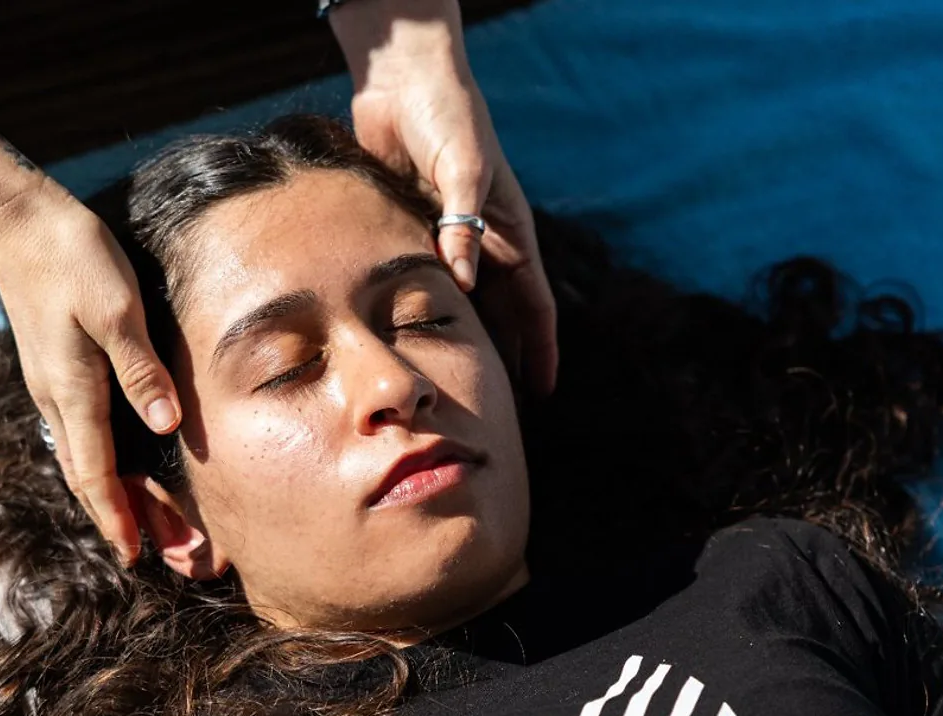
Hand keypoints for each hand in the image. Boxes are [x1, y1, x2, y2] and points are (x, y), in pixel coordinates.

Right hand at [0, 182, 179, 562]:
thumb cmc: (74, 257)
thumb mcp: (117, 308)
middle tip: (147, 555)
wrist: (18, 220)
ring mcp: (49, 384)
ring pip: (78, 456)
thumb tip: (167, 425)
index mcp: (73, 389)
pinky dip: (95, 462)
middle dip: (113, 518)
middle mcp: (55, 397)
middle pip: (84, 475)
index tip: (134, 556)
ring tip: (136, 523)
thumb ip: (141, 369)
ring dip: (105, 494)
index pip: (95, 472)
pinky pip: (75, 432)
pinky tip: (112, 467)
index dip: (116, 517)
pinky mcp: (52, 368)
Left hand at [334, 0, 558, 396]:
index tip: (542, 392)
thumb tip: (461, 283)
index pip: (534, 304)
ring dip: (458, 341)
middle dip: (502, 359)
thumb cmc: (447, 115)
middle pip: (499, 316)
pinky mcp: (413, 230)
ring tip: (451, 387)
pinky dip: (415, 310)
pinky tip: (400, 342)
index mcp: (511, 231)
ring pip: (459, 305)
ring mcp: (448, 238)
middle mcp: (484, 241)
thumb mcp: (463, 167)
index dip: (540, 350)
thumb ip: (462, 223)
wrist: (404, 80)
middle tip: (493, 408)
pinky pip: (419, 280)